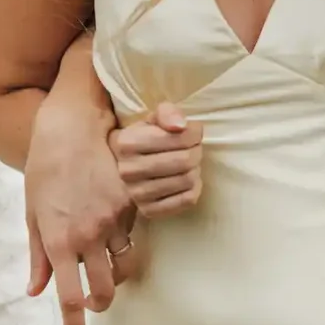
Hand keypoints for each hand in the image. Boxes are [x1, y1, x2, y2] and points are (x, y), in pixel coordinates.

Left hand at [25, 87, 142, 324]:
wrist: (71, 129)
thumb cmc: (44, 172)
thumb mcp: (33, 215)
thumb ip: (37, 256)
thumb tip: (35, 291)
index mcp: (58, 241)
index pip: (70, 298)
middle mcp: (87, 236)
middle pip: (103, 290)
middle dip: (99, 304)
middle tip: (94, 305)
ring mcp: (113, 221)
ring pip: (125, 267)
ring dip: (116, 279)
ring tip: (106, 276)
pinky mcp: (131, 205)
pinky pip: (133, 236)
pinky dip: (125, 244)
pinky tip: (115, 235)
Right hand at [109, 102, 202, 216]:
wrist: (130, 168)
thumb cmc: (145, 139)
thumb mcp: (153, 120)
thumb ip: (167, 113)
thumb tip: (181, 126)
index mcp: (127, 143)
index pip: (179, 138)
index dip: (194, 133)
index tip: (192, 132)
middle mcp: (128, 171)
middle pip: (185, 161)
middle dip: (197, 151)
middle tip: (193, 149)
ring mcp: (137, 194)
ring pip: (188, 180)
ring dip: (196, 169)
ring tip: (188, 164)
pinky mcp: (149, 211)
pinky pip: (188, 200)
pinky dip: (195, 188)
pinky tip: (186, 180)